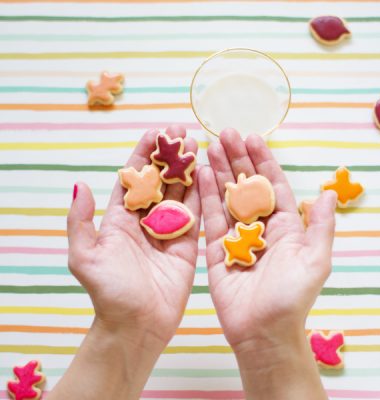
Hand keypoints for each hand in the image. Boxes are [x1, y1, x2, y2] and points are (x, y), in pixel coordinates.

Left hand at [50, 126, 200, 398]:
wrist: (137, 326)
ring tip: (196, 145)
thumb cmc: (109, 293)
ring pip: (179, 192)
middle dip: (169, 155)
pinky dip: (201, 193)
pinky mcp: (188, 243)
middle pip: (159, 180)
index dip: (143, 155)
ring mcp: (168, 230)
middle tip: (181, 131)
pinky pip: (195, 214)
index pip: (132, 178)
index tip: (155, 132)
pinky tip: (207, 174)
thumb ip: (80, 222)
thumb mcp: (85, 258)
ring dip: (187, 169)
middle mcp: (145, 220)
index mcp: (120, 219)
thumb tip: (78, 185)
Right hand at [199, 128, 335, 398]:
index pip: (273, 184)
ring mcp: (236, 235)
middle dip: (237, 158)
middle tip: (225, 133)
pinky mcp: (216, 247)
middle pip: (247, 184)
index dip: (263, 161)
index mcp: (286, 226)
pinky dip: (205, 196)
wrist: (262, 332)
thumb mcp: (315, 261)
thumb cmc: (292, 298)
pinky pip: (210, 217)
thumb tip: (328, 194)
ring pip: (227, 196)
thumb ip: (322, 226)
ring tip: (209, 147)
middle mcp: (260, 226)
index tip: (253, 138)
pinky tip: (200, 175)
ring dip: (218, 171)